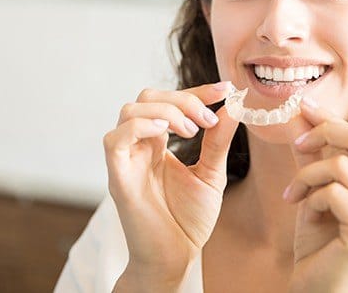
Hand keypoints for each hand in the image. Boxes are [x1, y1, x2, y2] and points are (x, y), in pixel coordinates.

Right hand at [103, 82, 238, 284]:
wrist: (177, 258)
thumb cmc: (188, 219)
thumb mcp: (211, 173)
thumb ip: (217, 141)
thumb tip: (232, 107)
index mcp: (158, 143)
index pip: (170, 102)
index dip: (196, 91)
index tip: (225, 90)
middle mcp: (139, 146)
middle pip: (147, 98)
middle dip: (182, 99)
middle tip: (208, 119)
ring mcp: (126, 159)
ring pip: (130, 110)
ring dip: (166, 111)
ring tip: (192, 131)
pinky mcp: (118, 177)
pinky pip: (115, 139)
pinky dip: (140, 126)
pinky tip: (167, 134)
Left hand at [284, 98, 347, 292]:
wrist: (319, 290)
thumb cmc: (322, 241)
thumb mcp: (317, 188)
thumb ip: (314, 153)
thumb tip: (301, 113)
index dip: (333, 119)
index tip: (303, 105)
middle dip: (325, 132)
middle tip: (297, 144)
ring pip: (341, 165)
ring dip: (307, 175)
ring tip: (295, 194)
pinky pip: (333, 192)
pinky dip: (311, 197)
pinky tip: (305, 213)